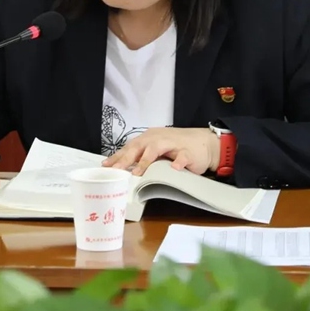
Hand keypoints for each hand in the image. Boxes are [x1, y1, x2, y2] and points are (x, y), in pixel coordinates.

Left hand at [102, 127, 219, 176]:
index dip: (117, 157)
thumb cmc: (177, 148)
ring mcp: (173, 144)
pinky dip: (179, 162)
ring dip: (146, 160)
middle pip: (138, 147)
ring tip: (138, 172)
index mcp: (149, 139)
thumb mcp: (157, 151)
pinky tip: (175, 168)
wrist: (204, 143)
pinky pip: (182, 156)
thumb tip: (121, 169)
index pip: (129, 147)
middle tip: (116, 170)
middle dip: (126, 159)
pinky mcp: (188, 152)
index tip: (105, 167)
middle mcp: (158, 138)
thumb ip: (141, 157)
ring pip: (156, 149)